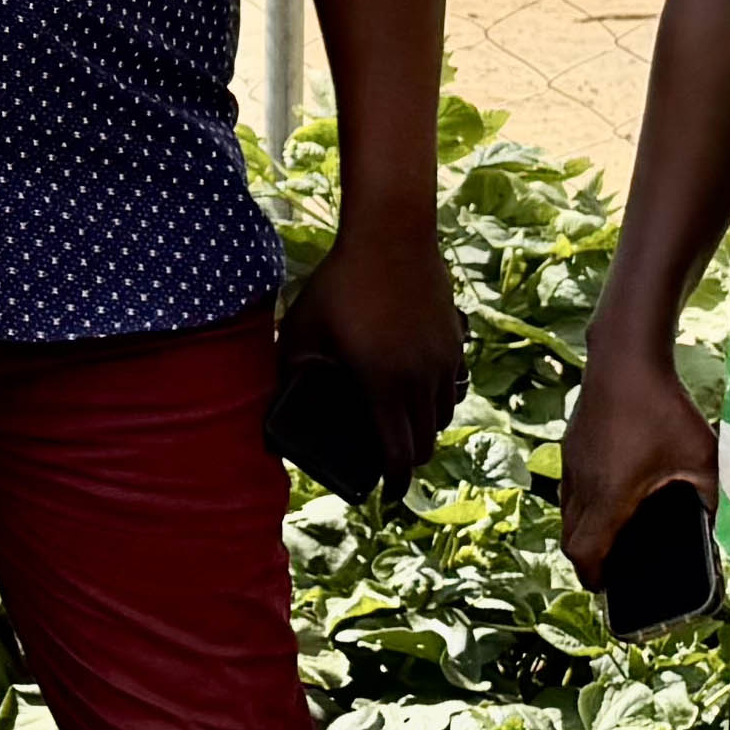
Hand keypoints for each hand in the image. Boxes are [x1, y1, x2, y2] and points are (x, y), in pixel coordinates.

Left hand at [277, 212, 464, 492]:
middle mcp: (420, 379)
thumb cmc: (340, 283)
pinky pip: (454, 383)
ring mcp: (443, 359)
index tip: (387, 493)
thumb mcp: (303, 330)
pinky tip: (425, 393)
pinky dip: (441, 398)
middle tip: (393, 466)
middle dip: (410, 460)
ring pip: (444, 413)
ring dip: (427, 429)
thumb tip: (275, 405)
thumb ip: (293, 371)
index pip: (397, 452)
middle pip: (426, 440)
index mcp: (382, 385)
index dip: (394, 480)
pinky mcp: (455, 338)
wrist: (392, 236)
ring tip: (407, 432)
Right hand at [559, 341, 721, 582]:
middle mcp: (583, 484)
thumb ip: (716, 496)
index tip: (609, 587)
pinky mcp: (571, 446)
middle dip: (589, 559)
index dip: (594, 576)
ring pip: (567, 512)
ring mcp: (572, 464)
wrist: (625, 359)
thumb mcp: (702, 456)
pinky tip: (612, 491)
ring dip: (584, 529)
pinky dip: (584, 503)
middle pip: (570, 539)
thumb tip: (729, 527)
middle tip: (614, 567)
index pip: (584, 552)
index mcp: (610, 496)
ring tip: (614, 532)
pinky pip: (569, 488)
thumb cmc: (663, 409)